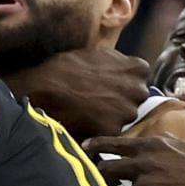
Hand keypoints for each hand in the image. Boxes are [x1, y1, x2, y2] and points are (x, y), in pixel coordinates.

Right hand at [2, 47, 149, 139]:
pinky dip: (100, 129)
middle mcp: (138, 91)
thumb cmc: (66, 68)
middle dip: (121, 100)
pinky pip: (110, 132)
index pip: (140, 78)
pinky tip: (85, 121)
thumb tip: (124, 67)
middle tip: (98, 99)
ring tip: (89, 111)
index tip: (111, 84)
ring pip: (124, 118)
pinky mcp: (113, 131)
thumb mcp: (97, 54)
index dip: (124, 82)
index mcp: (137, 70)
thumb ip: (118, 63)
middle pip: (135, 99)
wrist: (44, 88)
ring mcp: (127, 113)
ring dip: (111, 116)